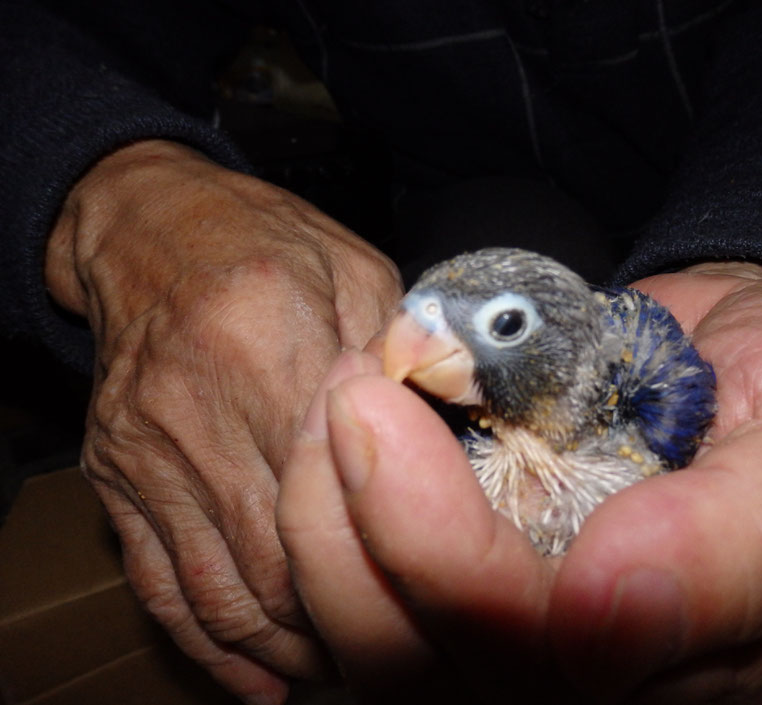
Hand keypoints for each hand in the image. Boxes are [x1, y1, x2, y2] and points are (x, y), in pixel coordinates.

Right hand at [45, 140, 402, 702]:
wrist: (151, 233)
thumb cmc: (265, 244)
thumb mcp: (357, 271)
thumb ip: (406, 350)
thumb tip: (462, 413)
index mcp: (270, 346)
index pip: (333, 487)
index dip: (382, 552)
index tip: (427, 585)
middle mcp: (200, 412)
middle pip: (276, 561)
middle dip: (340, 621)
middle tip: (397, 643)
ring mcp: (150, 455)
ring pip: (219, 593)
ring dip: (282, 649)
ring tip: (335, 666)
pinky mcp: (119, 478)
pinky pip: (159, 583)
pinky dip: (208, 644)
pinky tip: (255, 677)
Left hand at [277, 262, 761, 702]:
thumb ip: (745, 541)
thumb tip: (605, 617)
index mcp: (697, 659)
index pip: (535, 660)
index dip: (441, 554)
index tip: (383, 407)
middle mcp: (599, 670)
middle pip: (424, 666)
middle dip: (348, 529)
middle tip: (346, 388)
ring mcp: (532, 627)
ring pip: (378, 636)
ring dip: (323, 515)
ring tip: (341, 393)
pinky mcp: (484, 575)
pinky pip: (375, 578)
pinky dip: (333, 501)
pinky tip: (347, 420)